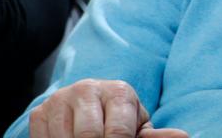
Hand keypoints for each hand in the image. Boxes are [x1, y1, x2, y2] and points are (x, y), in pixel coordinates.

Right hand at [28, 79, 187, 136]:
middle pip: (87, 137)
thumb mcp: (137, 125)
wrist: (87, 104)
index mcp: (119, 91)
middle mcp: (88, 89)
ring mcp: (61, 99)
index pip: (117, 134)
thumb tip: (182, 137)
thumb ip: (154, 135)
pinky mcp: (39, 111)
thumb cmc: (119, 120)